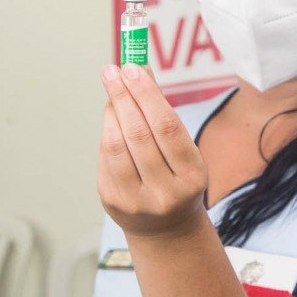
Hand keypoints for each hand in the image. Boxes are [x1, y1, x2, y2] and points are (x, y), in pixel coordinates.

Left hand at [98, 64, 209, 239]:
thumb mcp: (183, 150)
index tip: (132, 67)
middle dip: (123, 96)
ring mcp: (135, 201)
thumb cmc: (177, 177)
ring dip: (111, 112)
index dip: (146, 94)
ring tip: (112, 90)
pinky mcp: (112, 202)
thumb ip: (162, 113)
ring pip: (115, 146)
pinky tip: (111, 118)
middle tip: (113, 70)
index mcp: (192, 177)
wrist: (167, 229)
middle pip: (138, 134)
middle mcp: (165, 192)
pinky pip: (104, 158)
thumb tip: (140, 70)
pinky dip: (107, 132)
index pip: (166, 127)